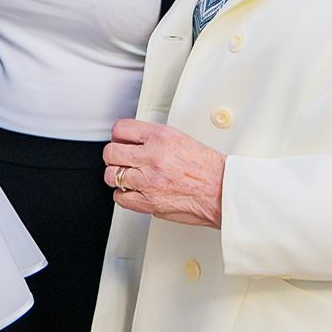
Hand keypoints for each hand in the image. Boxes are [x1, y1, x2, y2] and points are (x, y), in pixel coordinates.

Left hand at [104, 119, 224, 226]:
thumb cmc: (207, 169)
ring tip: (130, 177)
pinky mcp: (148, 201)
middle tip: (122, 160)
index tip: (120, 141)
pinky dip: (124, 196)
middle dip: (114, 157)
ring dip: (118, 177)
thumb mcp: (180, 139)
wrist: (221, 190)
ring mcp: (148, 181)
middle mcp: (152, 157)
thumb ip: (154, 140)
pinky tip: (134, 192)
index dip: (118, 136)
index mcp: (160, 137)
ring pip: (112, 176)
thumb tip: (134, 142)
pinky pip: (120, 198)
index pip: (120, 129)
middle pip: (111, 153)